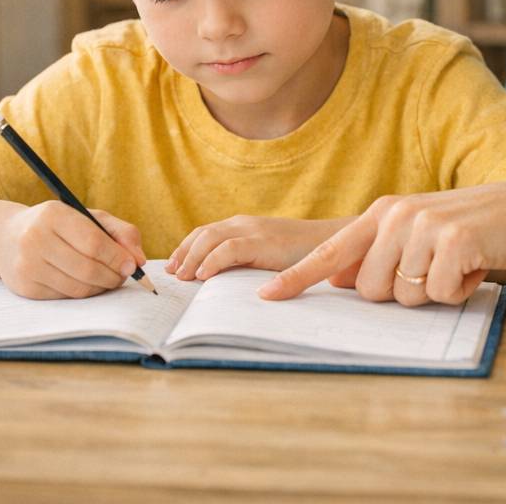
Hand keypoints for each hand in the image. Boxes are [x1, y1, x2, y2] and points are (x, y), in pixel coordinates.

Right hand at [0, 201, 145, 298]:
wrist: (8, 237)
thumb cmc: (57, 226)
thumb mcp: (88, 218)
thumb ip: (120, 232)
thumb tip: (139, 259)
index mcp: (54, 215)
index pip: (94, 242)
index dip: (117, 257)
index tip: (133, 265)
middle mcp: (35, 239)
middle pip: (87, 268)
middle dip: (112, 276)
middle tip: (122, 276)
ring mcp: (27, 265)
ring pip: (77, 287)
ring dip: (100, 288)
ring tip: (107, 280)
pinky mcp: (25, 287)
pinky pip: (65, 297)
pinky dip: (82, 293)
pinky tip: (85, 283)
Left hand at [166, 216, 350, 280]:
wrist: (334, 241)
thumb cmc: (302, 254)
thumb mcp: (268, 256)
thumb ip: (247, 261)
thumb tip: (221, 282)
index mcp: (244, 226)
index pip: (205, 233)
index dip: (185, 248)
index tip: (173, 267)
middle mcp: (245, 223)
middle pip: (202, 233)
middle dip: (182, 253)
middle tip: (171, 274)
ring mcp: (254, 230)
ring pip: (210, 238)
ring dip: (191, 257)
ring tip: (183, 277)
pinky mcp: (264, 242)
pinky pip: (229, 248)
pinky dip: (211, 261)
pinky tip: (203, 275)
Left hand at [258, 179, 505, 305]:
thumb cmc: (474, 228)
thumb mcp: (421, 232)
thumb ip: (380, 251)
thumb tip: (339, 279)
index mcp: (383, 213)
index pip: (330, 251)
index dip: (298, 277)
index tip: (267, 296)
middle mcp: (396, 216)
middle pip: (369, 290)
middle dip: (402, 293)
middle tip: (436, 269)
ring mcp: (423, 227)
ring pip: (404, 296)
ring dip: (435, 291)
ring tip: (458, 263)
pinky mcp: (453, 242)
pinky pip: (441, 294)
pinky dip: (461, 290)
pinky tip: (477, 264)